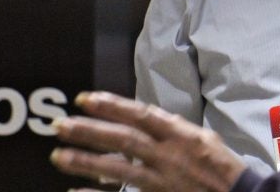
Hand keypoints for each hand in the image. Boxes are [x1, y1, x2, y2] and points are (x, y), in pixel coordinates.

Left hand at [50, 91, 245, 191]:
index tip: (85, 99)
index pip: (141, 115)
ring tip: (59, 156)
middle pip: (123, 140)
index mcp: (181, 134)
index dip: (112, 105)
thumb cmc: (221, 166)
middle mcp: (169, 155)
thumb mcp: (203, 138)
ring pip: (118, 170)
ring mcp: (162, 180)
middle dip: (90, 131)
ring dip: (86, 162)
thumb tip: (146, 118)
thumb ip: (174, 128)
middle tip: (60, 125)